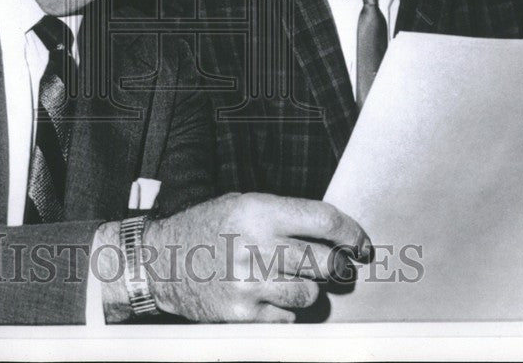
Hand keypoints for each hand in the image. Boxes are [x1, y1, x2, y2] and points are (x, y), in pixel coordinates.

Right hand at [142, 192, 371, 322]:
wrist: (162, 262)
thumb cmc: (208, 228)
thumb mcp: (243, 205)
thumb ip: (285, 216)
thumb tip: (336, 235)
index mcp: (258, 212)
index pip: (324, 220)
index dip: (351, 233)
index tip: (360, 243)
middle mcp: (256, 246)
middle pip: (325, 262)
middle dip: (337, 266)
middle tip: (336, 266)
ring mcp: (249, 284)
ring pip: (310, 294)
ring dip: (307, 288)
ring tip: (286, 278)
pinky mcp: (242, 314)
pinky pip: (287, 316)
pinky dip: (284, 309)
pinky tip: (264, 295)